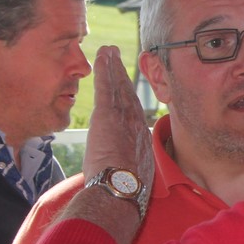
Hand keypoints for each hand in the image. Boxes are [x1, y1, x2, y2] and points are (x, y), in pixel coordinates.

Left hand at [84, 46, 154, 203]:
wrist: (121, 191)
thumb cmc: (125, 192)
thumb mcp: (133, 179)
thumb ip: (130, 171)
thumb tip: (126, 179)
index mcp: (140, 138)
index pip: (133, 111)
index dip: (129, 96)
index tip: (125, 84)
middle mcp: (135, 124)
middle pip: (128, 94)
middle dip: (122, 75)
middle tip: (117, 57)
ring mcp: (122, 118)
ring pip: (117, 86)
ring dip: (113, 66)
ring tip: (108, 50)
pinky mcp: (108, 115)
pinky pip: (105, 86)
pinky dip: (105, 69)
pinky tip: (102, 55)